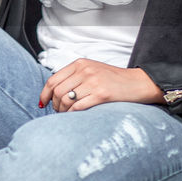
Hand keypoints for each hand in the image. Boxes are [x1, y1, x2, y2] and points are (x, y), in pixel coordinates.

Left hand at [38, 58, 163, 111]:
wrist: (138, 83)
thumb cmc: (114, 80)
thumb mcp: (92, 71)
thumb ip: (74, 77)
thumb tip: (53, 93)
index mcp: (80, 63)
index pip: (53, 79)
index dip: (44, 94)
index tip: (43, 103)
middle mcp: (85, 70)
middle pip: (58, 92)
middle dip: (55, 105)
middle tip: (59, 112)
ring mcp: (93, 82)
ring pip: (66, 100)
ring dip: (63, 111)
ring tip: (67, 115)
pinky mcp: (101, 94)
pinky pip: (78, 107)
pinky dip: (72, 115)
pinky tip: (75, 117)